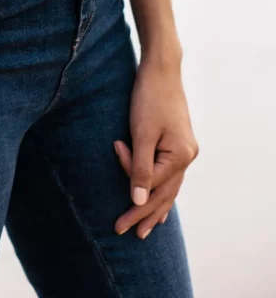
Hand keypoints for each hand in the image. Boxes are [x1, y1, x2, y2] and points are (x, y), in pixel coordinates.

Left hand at [113, 57, 198, 238]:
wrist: (161, 71)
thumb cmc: (149, 98)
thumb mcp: (141, 133)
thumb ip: (139, 167)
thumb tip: (138, 200)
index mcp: (181, 156)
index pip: (150, 181)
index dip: (130, 182)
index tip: (116, 169)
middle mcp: (188, 157)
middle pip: (164, 193)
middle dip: (143, 214)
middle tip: (124, 232)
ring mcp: (186, 151)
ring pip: (170, 187)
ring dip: (155, 207)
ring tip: (145, 229)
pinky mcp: (178, 144)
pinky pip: (171, 175)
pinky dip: (162, 190)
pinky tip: (159, 200)